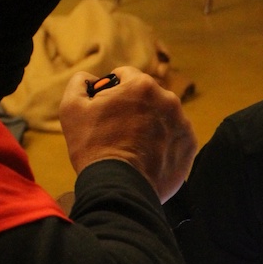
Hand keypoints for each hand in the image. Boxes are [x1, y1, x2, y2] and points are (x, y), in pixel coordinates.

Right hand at [59, 66, 196, 202]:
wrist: (120, 188)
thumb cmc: (93, 147)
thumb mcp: (72, 108)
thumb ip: (80, 83)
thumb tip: (89, 77)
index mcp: (142, 85)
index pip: (125, 76)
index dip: (112, 90)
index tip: (107, 106)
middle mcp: (168, 98)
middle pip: (147, 96)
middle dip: (133, 107)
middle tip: (118, 129)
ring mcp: (183, 122)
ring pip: (163, 115)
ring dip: (150, 124)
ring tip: (133, 145)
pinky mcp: (190, 144)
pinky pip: (175, 136)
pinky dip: (164, 142)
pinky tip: (149, 155)